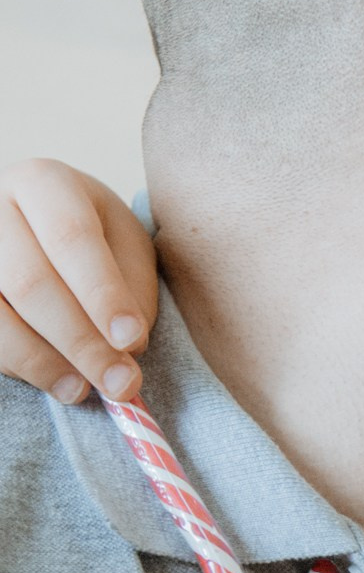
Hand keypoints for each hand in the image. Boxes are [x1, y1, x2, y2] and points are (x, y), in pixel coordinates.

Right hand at [0, 162, 157, 402]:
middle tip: (120, 383)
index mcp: (44, 183)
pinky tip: (57, 380)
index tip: (131, 339)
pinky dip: (23, 366)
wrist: (36, 226)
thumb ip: (131, 286)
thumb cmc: (91, 235)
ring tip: (86, 388)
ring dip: (46, 363)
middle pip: (31, 282)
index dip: (101, 293)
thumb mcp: (124, 242)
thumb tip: (124, 346)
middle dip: (81, 341)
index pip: (70, 237)